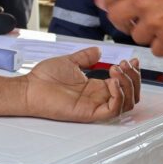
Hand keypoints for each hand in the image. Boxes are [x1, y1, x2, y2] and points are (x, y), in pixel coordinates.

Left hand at [23, 48, 139, 121]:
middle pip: (130, 95)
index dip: (131, 74)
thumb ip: (85, 57)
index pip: (123, 85)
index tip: (130, 60)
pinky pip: (112, 110)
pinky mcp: (89, 113)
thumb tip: (98, 51)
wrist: (29, 87)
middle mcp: (98, 97)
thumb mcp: (70, 61)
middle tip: (125, 65)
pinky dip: (119, 96)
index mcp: (95, 87)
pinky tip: (113, 81)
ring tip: (117, 70)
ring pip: (125, 104)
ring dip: (128, 85)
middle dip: (133, 79)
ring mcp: (94, 106)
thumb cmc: (44, 77)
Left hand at [101, 0, 162, 55]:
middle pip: (116, 18)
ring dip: (148, 33)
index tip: (111, 6)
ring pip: (137, 35)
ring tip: (162, 26)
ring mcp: (154, 21)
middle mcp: (141, 0)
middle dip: (123, 21)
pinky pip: (157, 50)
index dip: (111, 2)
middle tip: (132, 21)